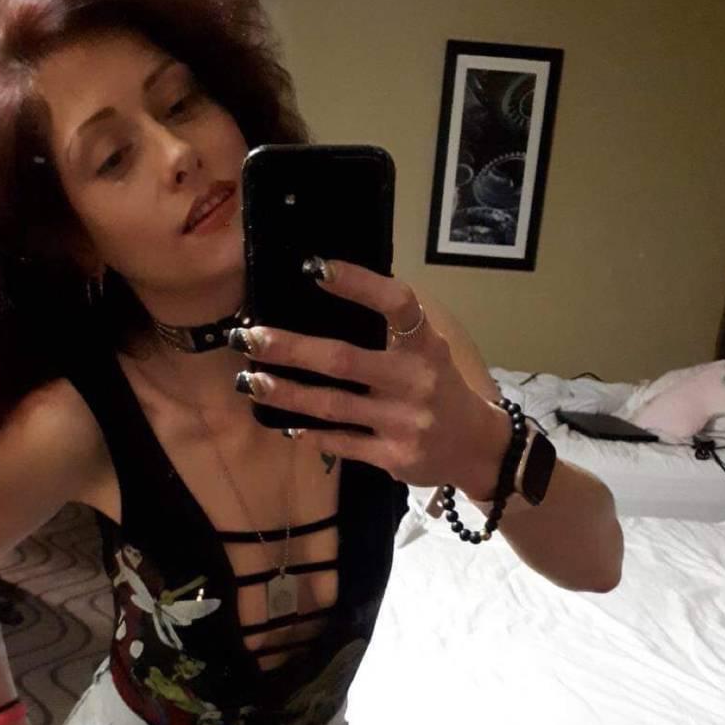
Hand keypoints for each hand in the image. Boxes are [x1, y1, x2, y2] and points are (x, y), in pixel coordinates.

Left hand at [231, 257, 510, 496]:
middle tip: (248, 336)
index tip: (313, 268)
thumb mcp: (428, 350)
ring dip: (286, 392)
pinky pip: (341, 443)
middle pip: (343, 360)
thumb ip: (391, 329)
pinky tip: (285, 424)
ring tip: (249, 381)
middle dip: (290, 348)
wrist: (476, 447)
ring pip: (332, 405)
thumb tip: (326, 292)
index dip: (357, 283)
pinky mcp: (393, 457)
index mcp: (426, 346)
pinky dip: (310, 434)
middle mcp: (416, 380)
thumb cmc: (440, 387)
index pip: (395, 304)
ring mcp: (404, 422)